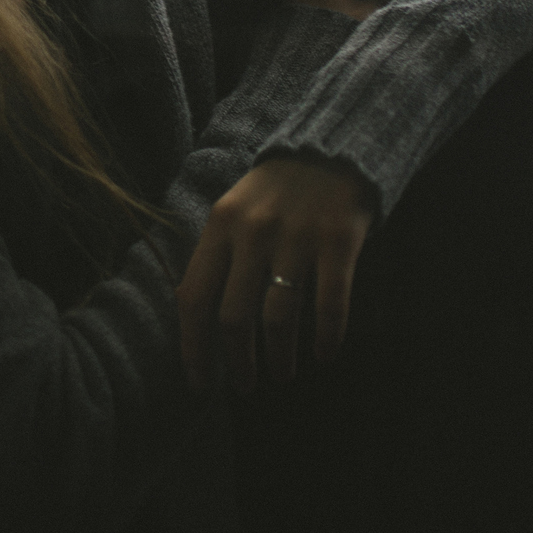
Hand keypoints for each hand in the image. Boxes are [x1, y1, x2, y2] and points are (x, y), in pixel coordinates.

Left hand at [176, 156, 374, 393]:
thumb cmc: (274, 192)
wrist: (330, 145)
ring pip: (279, 317)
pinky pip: (330, 303)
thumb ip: (216, 258)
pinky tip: (324, 354)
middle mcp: (253, 232)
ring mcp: (297, 236)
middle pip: (234, 316)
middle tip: (245, 386)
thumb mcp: (233, 212)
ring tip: (283, 374)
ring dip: (279, 357)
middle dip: (237, 362)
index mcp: (219, 226)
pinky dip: (327, 337)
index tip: (199, 383)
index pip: (194, 298)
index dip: (193, 348)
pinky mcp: (339, 240)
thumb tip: (198, 324)